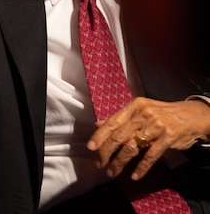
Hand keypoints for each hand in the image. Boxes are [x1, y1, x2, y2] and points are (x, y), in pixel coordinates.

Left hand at [88, 97, 209, 179]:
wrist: (192, 116)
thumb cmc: (163, 114)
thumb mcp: (140, 111)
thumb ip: (120, 119)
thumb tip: (98, 124)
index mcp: (134, 107)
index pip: (112, 122)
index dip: (100, 136)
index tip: (91, 147)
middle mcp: (143, 115)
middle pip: (119, 136)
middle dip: (106, 152)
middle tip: (99, 163)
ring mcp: (156, 126)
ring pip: (132, 147)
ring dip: (120, 162)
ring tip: (112, 171)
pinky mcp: (168, 138)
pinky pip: (151, 156)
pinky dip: (141, 167)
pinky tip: (134, 175)